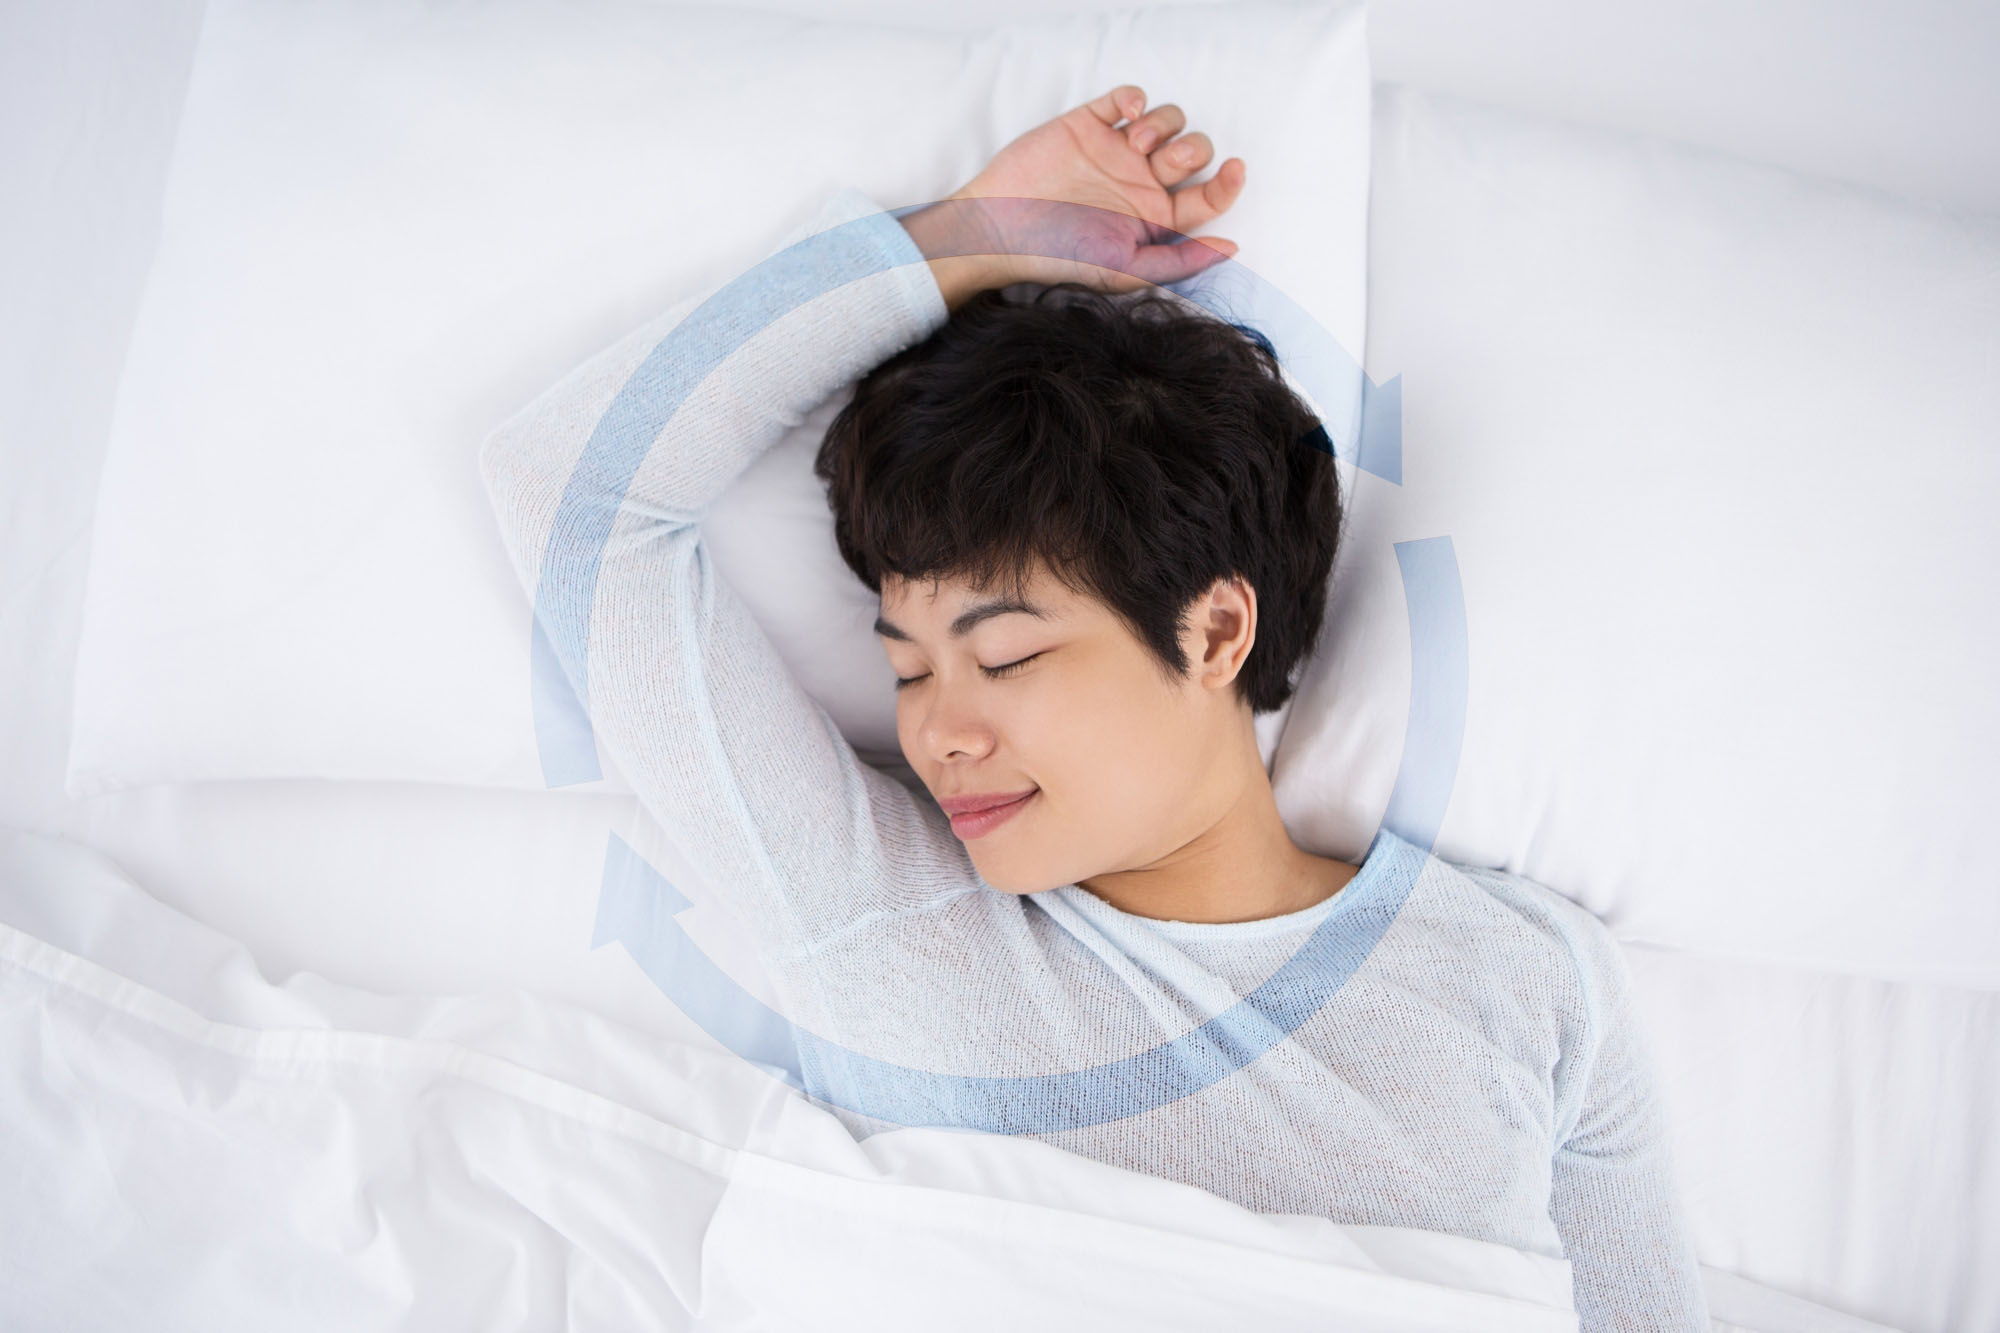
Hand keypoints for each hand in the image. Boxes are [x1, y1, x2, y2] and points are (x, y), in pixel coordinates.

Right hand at [902, 84, 1245, 305]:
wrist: (1001, 230)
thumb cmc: (1060, 258)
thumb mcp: (1125, 271)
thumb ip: (1179, 261)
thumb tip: (1232, 247)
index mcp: (1154, 219)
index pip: (1208, 196)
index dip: (1228, 182)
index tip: (1235, 169)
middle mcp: (1140, 184)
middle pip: (1193, 152)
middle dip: (1192, 150)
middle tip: (1165, 163)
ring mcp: (1116, 152)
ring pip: (1168, 120)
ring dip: (1165, 125)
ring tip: (1138, 144)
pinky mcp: (1089, 125)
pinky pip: (1126, 98)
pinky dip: (1136, 97)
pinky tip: (1129, 114)